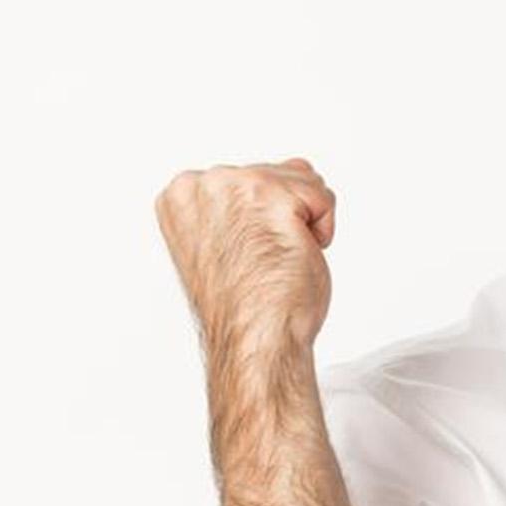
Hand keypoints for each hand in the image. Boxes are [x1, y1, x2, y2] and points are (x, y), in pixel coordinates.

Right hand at [154, 156, 338, 355]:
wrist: (255, 338)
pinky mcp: (268, 195)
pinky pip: (322, 196)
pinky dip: (323, 229)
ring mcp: (231, 185)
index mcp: (182, 193)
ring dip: (305, 222)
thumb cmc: (247, 304)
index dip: (265, 219)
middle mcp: (200, 183)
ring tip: (277, 257)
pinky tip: (296, 254)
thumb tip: (296, 167)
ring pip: (303, 180)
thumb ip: (243, 201)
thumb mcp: (230, 238)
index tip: (245, 253)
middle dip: (287, 217)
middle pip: (280, 173)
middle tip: (264, 260)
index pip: (252, 176)